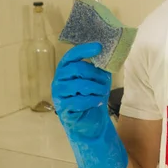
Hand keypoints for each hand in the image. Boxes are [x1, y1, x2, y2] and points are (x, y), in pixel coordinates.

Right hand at [51, 42, 127, 167]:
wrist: (90, 120)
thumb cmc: (93, 95)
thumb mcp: (99, 79)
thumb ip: (100, 67)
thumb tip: (108, 54)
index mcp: (66, 70)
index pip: (72, 55)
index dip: (84, 50)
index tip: (99, 47)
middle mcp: (59, 80)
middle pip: (77, 69)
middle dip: (94, 74)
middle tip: (105, 81)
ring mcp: (59, 95)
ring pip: (78, 85)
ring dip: (95, 88)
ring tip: (102, 92)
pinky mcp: (63, 109)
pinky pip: (79, 101)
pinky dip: (92, 100)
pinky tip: (98, 101)